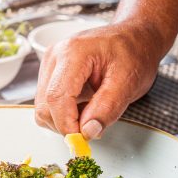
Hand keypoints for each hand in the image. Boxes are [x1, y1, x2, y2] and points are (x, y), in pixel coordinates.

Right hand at [34, 21, 164, 139]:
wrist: (134, 37)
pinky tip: (84, 104)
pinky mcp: (51, 73)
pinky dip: (64, 112)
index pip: (56, 97)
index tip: (82, 140)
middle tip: (92, 127)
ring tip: (91, 110)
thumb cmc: (134, 54)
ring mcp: (50, 64)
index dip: (66, 125)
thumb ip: (107, 108)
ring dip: (65, 119)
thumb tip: (88, 132)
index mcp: (73, 53)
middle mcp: (55, 56)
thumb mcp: (129, 83)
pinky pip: (48, 103)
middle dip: (65, 125)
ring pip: (43, 107)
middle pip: (44, 105)